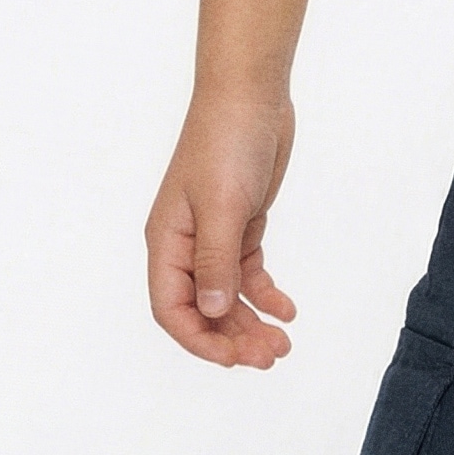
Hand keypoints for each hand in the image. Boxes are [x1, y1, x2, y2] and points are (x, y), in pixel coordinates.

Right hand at [146, 94, 297, 367]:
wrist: (251, 95)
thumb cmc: (226, 143)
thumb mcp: (223, 205)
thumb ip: (217, 261)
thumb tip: (212, 313)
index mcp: (166, 242)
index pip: (172, 309)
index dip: (199, 340)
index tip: (234, 359)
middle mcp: (185, 245)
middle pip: (202, 309)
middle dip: (233, 337)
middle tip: (271, 356)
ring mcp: (213, 235)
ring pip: (227, 294)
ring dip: (251, 321)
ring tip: (282, 344)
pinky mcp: (241, 223)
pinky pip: (247, 271)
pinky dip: (266, 293)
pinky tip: (287, 309)